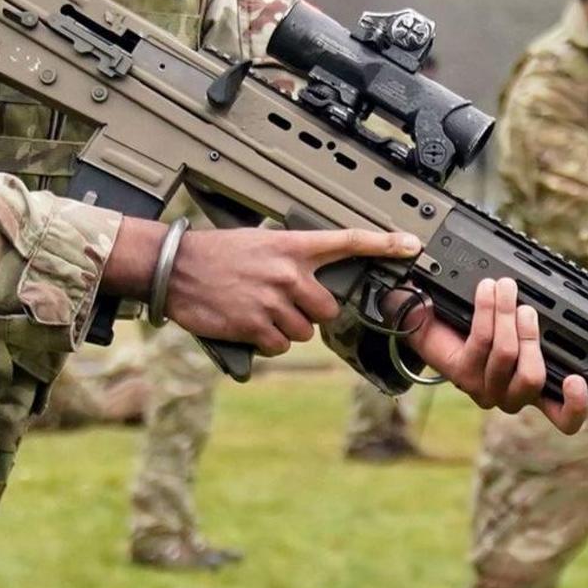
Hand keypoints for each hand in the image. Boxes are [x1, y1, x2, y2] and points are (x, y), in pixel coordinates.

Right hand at [123, 221, 396, 353]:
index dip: (383, 244)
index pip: (346, 241)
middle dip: (310, 312)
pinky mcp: (256, 326)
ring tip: (258, 310)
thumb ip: (290, 259)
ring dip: (286, 328)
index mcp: (291, 246)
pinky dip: (268, 341)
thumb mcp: (258, 243)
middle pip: (327, 308)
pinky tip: (248, 324)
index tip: (410, 245)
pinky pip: (280, 345)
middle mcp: (288, 273)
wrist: (176, 268)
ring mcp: (273, 301)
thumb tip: (311, 279)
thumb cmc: (214, 254)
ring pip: (304, 331)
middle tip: (283, 302)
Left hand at [402, 276, 587, 431]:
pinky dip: (487, 310)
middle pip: (532, 377)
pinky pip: (482, 340)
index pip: (563, 416)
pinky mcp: (463, 375)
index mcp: (535, 391)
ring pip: (506, 354)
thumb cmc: (483, 327)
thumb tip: (549, 308)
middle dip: (531, 336)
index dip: (575, 405)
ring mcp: (485, 390)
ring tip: (505, 288)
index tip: (576, 379)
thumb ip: (537, 329)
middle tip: (526, 308)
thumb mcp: (519, 329)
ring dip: (506, 314)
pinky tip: (486, 291)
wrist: (434, 324)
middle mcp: (512, 397)